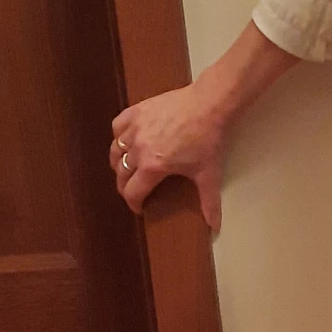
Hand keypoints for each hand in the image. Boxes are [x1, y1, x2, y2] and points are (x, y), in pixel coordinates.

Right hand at [111, 80, 226, 231]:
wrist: (209, 105)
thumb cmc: (209, 139)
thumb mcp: (209, 173)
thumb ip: (210, 202)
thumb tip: (215, 226)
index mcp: (152, 166)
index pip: (132, 192)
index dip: (133, 204)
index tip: (139, 207)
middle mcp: (138, 148)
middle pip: (121, 174)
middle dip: (126, 186)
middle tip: (135, 190)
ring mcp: (135, 128)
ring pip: (115, 151)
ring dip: (119, 163)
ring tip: (128, 168)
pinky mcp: (136, 112)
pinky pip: (117, 127)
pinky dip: (119, 136)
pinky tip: (126, 141)